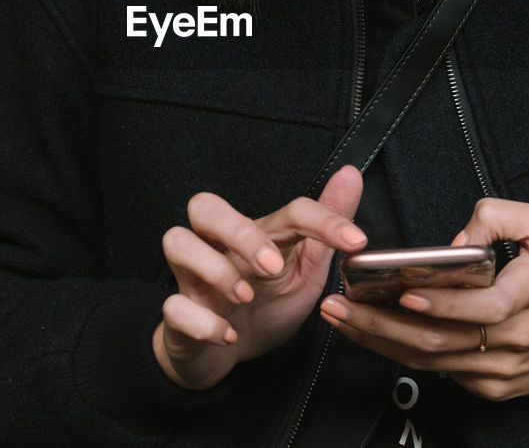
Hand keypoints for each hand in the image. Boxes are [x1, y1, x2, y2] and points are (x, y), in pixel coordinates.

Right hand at [154, 166, 365, 389]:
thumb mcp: (305, 268)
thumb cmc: (265, 304)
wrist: (226, 355)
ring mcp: (193, 278)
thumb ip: (326, 226)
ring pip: (177, 242)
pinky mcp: (178, 315)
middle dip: (239, 231)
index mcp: (257, 235)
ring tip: (245, 296)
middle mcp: (218, 247)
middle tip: (271, 266)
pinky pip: (172, 307)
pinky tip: (228, 334)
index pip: (285, 210)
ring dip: (214, 268)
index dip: (324, 219)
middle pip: (205, 206)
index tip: (356, 242)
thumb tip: (350, 173)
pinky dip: (201, 320)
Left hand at [318, 198, 528, 402]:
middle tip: (342, 305)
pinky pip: (440, 372)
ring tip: (342, 317)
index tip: (405, 294)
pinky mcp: (492, 386)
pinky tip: (373, 334)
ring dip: (380, 341)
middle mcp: (517, 336)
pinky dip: (402, 354)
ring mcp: (503, 368)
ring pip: (432, 361)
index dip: (443, 304)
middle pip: (441, 340)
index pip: (485, 307)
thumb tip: (454, 240)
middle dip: (382, 325)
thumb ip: (499, 216)